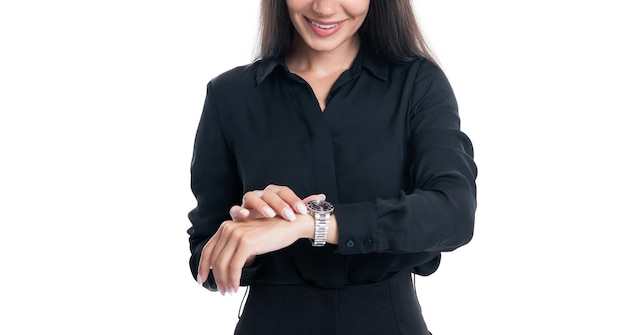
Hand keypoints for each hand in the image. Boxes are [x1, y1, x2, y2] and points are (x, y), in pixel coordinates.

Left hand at [196, 214, 313, 294]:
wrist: (290, 224)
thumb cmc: (271, 233)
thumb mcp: (249, 238)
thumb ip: (235, 247)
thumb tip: (222, 268)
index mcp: (226, 226)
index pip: (208, 249)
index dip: (202, 267)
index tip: (201, 280)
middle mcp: (228, 228)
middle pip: (214, 259)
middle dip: (216, 278)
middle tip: (222, 291)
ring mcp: (237, 234)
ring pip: (223, 265)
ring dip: (224, 281)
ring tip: (229, 292)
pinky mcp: (247, 242)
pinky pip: (234, 267)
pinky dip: (233, 280)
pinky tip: (236, 287)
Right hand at [229, 184, 324, 221]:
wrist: (257, 230)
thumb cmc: (275, 221)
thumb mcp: (289, 213)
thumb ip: (303, 205)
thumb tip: (321, 197)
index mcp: (274, 193)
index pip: (284, 191)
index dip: (293, 199)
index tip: (302, 211)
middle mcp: (260, 195)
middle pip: (269, 193)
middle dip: (280, 204)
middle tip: (289, 216)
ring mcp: (248, 203)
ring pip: (251, 197)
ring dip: (261, 205)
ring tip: (270, 215)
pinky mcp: (237, 213)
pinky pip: (234, 209)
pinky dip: (238, 211)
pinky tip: (245, 216)